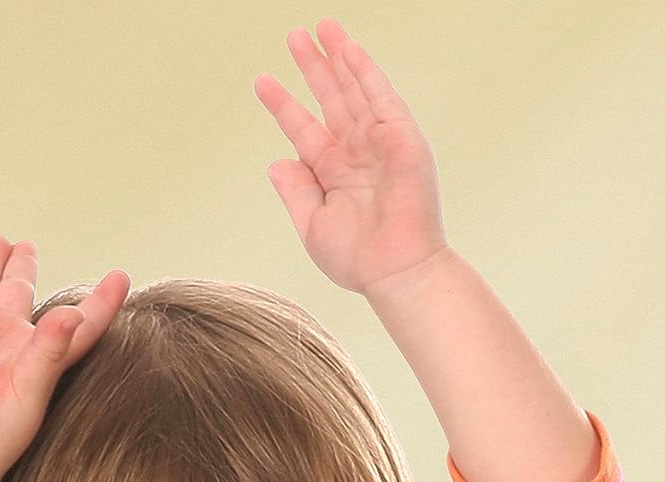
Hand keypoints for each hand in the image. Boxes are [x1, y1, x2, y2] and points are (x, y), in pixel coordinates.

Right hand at [0, 237, 127, 481]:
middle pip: (19, 291)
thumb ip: (52, 350)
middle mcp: (5, 338)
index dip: (102, 300)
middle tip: (27, 245)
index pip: (79, 320)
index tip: (121, 276)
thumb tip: (72, 313)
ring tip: (0, 244)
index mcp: (37, 351)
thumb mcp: (31, 390)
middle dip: (22, 268)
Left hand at [255, 20, 445, 295]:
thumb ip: (295, 191)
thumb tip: (277, 161)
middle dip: (313, 67)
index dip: (283, 104)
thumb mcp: (312, 224)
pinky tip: (348, 48)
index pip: (304, 128)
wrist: (395, 271)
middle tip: (294, 36)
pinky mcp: (401, 137)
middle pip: (331, 99)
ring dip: (338, 57)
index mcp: (334, 174)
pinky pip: (381, 96)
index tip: (262, 81)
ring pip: (355, 90)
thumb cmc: (357, 259)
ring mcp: (379, 142)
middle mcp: (356, 153)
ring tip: (321, 27)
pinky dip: (365, 71)